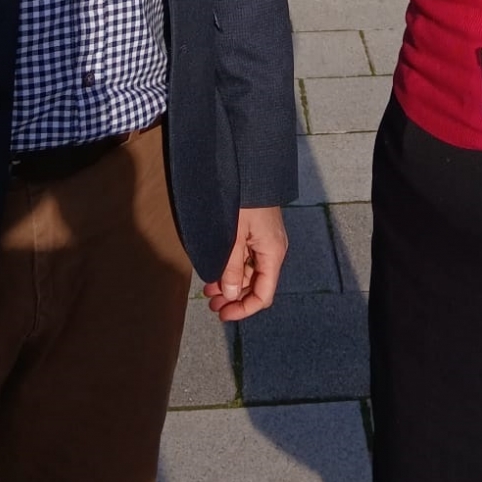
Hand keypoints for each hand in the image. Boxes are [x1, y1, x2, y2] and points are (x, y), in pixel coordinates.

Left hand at [203, 206, 287, 320]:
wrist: (252, 168)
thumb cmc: (244, 199)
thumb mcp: (234, 235)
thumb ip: (232, 267)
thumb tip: (232, 296)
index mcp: (272, 254)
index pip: (263, 295)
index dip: (244, 309)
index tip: (223, 313)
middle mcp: (272, 251)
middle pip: (257, 286)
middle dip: (234, 298)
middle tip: (211, 303)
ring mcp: (265, 242)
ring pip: (250, 274)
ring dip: (230, 284)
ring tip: (209, 289)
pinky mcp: (258, 233)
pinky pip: (247, 259)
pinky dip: (232, 269)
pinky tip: (216, 271)